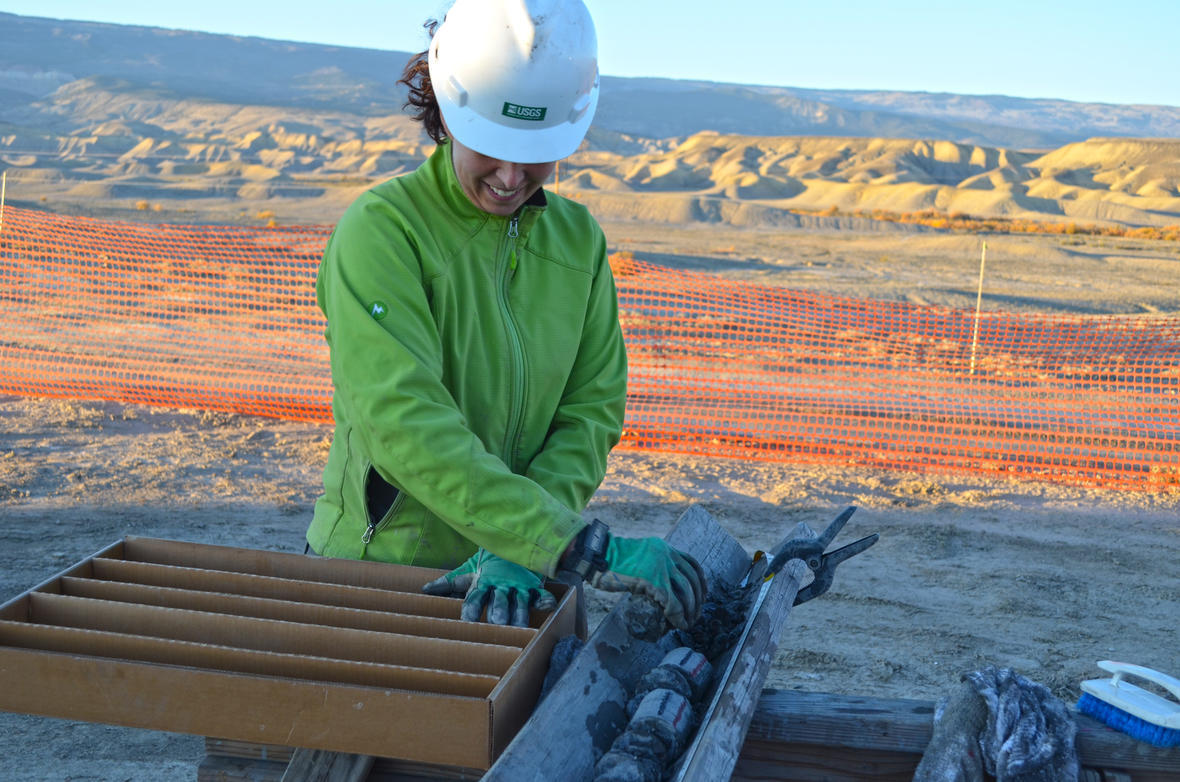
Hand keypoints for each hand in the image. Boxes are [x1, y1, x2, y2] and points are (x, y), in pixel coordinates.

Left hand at [421, 549, 556, 626]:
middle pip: (498, 602)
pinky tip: (548, 607)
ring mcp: (518, 585)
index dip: (471, 609)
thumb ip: (448, 582)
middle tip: (497, 624)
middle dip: (498, 612)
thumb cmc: (486, 563)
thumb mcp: (467, 571)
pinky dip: (545, 600)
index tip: (467, 622)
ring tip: (518, 626)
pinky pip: (540, 593)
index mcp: (482, 582)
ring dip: (519, 614)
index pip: (474, 598)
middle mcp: (500, 585)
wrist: (510, 541)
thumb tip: (425, 589)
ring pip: (519, 602)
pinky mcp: (532, 585)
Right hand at [590, 536, 705, 630]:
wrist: (599, 555)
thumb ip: (652, 566)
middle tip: (695, 614)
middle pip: (692, 580)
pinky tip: (677, 624)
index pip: (692, 564)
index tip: (703, 595)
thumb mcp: (639, 556)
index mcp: (665, 548)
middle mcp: (667, 555)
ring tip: (687, 622)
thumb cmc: (612, 559)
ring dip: (690, 611)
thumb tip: (657, 585)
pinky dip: (678, 616)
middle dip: (697, 600)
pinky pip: (672, 602)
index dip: (701, 582)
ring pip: (686, 592)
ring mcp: (661, 568)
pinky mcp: (653, 581)